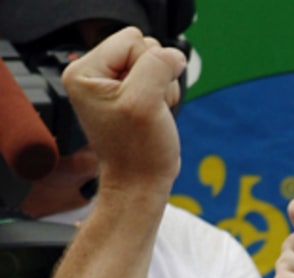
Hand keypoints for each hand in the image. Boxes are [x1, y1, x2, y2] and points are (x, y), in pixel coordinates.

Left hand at [62, 26, 183, 193]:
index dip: (149, 70)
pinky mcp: (126, 95)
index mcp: (84, 72)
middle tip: (148, 111)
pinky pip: (154, 78)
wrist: (140, 187)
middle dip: (155, 80)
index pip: (132, 41)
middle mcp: (92, 74)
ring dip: (161, 90)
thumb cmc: (139, 154)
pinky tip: (152, 116)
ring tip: (150, 116)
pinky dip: (161, 97)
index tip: (143, 103)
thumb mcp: (146, 102)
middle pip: (142, 49)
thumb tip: (174, 56)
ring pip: (152, 64)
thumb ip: (158, 65)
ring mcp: (110, 85)